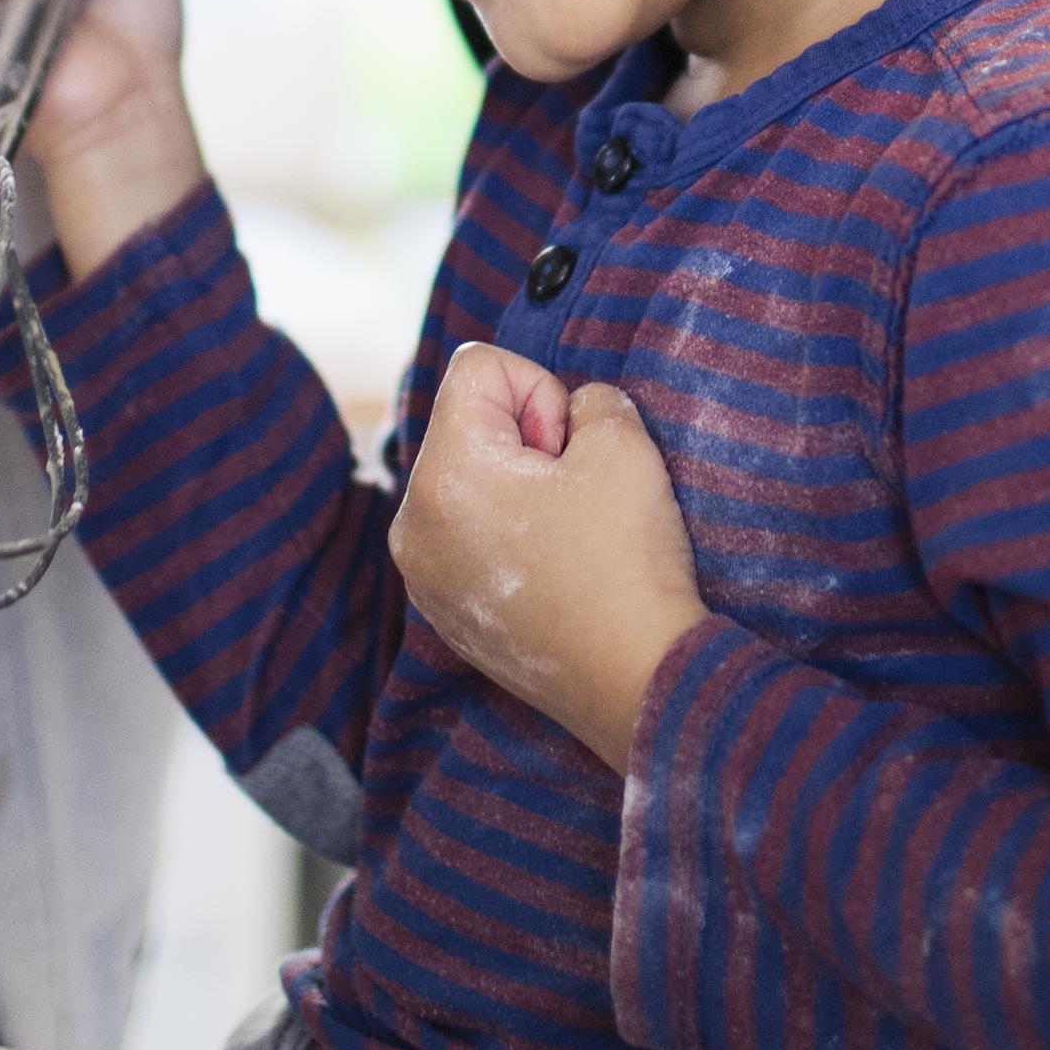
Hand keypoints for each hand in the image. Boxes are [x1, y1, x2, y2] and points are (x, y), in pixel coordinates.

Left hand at [389, 343, 707, 772]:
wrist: (638, 682)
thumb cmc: (627, 561)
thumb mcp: (622, 443)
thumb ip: (589, 400)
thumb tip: (570, 417)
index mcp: (442, 475)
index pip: (477, 367)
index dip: (541, 391)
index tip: (569, 451)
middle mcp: (411, 523)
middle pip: (466, 424)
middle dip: (525, 440)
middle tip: (574, 495)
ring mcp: (422, 573)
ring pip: (468, 479)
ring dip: (517, 486)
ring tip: (566, 535)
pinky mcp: (443, 609)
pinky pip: (467, 533)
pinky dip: (507, 532)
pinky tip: (554, 569)